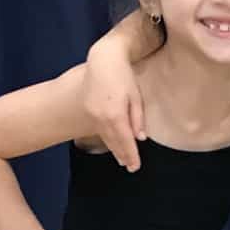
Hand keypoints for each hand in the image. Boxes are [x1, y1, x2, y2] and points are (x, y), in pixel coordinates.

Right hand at [85, 46, 146, 170]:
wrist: (102, 61)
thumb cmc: (123, 76)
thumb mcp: (135, 96)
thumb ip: (137, 118)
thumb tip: (140, 138)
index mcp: (116, 114)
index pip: (125, 140)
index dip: (131, 155)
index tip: (136, 166)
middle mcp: (101, 117)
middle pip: (114, 142)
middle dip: (123, 155)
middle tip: (131, 167)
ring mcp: (93, 114)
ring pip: (106, 137)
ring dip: (115, 149)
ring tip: (123, 160)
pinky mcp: (89, 111)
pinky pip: (100, 130)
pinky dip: (107, 139)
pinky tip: (112, 145)